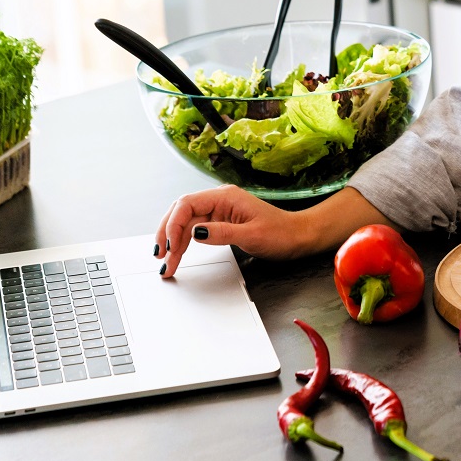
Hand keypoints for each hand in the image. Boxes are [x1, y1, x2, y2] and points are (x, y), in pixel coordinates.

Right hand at [154, 185, 393, 277]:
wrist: (298, 237)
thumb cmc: (281, 233)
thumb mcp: (252, 235)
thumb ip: (222, 233)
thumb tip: (194, 233)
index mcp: (225, 196)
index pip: (187, 203)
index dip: (172, 224)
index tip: (169, 246)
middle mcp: (219, 200)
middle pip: (181, 212)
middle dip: (167, 233)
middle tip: (161, 257)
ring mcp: (219, 211)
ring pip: (186, 222)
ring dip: (174, 241)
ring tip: (167, 264)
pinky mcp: (221, 222)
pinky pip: (196, 230)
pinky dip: (185, 243)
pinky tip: (178, 255)